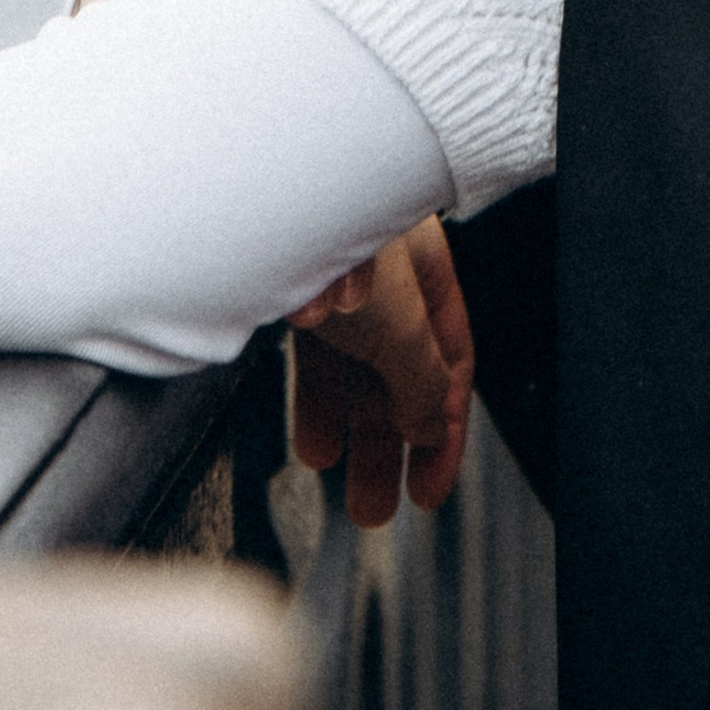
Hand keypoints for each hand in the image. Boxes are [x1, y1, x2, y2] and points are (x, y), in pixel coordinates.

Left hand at [288, 216, 474, 525]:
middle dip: (389, 448)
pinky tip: (310, 442)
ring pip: (352, 370)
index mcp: (429, 273)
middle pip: (398, 373)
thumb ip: (421, 383)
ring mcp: (335, 281)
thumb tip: (428, 429)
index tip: (428, 486)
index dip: (443, 431)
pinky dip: (313, 403)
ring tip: (341, 490)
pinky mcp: (289, 287)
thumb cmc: (342, 238)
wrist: (261, 203)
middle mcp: (386, 276)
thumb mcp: (401, 328)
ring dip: (348, 434)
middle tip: (379, 507)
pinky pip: (312, 357)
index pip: (449, 362)